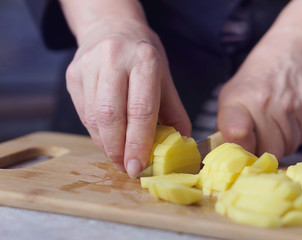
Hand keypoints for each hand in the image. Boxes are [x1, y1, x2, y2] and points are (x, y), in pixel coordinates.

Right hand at [66, 19, 190, 176]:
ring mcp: (89, 65)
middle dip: (117, 150)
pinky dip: (96, 133)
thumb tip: (180, 147)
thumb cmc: (143, 58)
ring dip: (106, 145)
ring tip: (118, 156)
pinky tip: (107, 138)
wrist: (113, 29)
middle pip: (111, 116)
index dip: (138, 143)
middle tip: (126, 167)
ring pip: (93, 118)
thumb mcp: (166, 80)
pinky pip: (83, 113)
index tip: (137, 167)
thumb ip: (174, 114)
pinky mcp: (73, 74)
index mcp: (144, 60)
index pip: (140, 110)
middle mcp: (114, 59)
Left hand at [217, 35, 301, 158]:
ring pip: (290, 148)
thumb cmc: (254, 82)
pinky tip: (292, 118)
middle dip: (265, 150)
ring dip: (284, 142)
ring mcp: (291, 106)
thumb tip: (231, 159)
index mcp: (237, 102)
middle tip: (262, 136)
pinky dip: (300, 134)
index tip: (243, 151)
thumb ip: (226, 128)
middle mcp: (264, 103)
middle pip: (269, 152)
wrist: (289, 53)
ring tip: (277, 123)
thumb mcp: (230, 98)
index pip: (236, 134)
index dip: (242, 151)